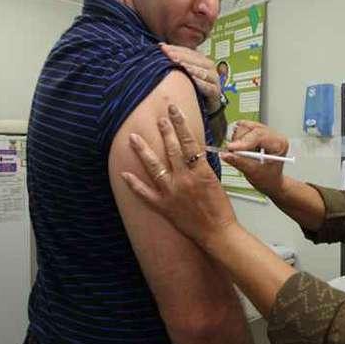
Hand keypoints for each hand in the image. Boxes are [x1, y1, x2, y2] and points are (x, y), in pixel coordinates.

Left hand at [121, 104, 237, 247]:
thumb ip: (200, 166)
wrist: (217, 232)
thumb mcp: (214, 180)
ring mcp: (171, 192)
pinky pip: (144, 194)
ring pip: (154, 166)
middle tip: (158, 119)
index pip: (188, 140)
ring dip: (143, 151)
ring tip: (134, 137)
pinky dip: (134, 184)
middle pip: (171, 149)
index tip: (173, 111)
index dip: (180, 123)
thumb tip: (191, 152)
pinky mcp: (164, 206)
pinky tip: (124, 174)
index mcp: (199, 170)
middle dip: (164, 131)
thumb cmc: (220, 209)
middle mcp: (183, 179)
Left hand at [159, 43, 222, 111]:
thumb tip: (161, 46)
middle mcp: (209, 68)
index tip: (162, 47)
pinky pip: (208, 86)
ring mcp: (214, 79)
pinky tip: (192, 80)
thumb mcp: (185, 72)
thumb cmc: (194, 87)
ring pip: (203, 72)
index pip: (188, 52)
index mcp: (202, 60)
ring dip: (191, 68)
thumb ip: (176, 60)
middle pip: (196, 59)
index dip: (176, 49)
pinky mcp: (215, 91)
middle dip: (181, 56)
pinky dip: (201, 83)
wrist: (207, 104)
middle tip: (169, 55)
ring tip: (180, 64)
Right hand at [223, 121, 288, 196]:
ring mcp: (265, 132)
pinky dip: (238, 138)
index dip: (243, 141)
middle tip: (233, 153)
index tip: (230, 148)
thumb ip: (239, 162)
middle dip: (239, 141)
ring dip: (238, 140)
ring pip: (245, 126)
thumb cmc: (268, 178)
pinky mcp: (257, 132)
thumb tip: (226, 154)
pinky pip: (244, 128)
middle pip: (251, 129)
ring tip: (241, 153)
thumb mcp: (254, 173)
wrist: (271, 181)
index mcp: (279, 144)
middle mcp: (274, 135)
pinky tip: (242, 148)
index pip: (259, 135)